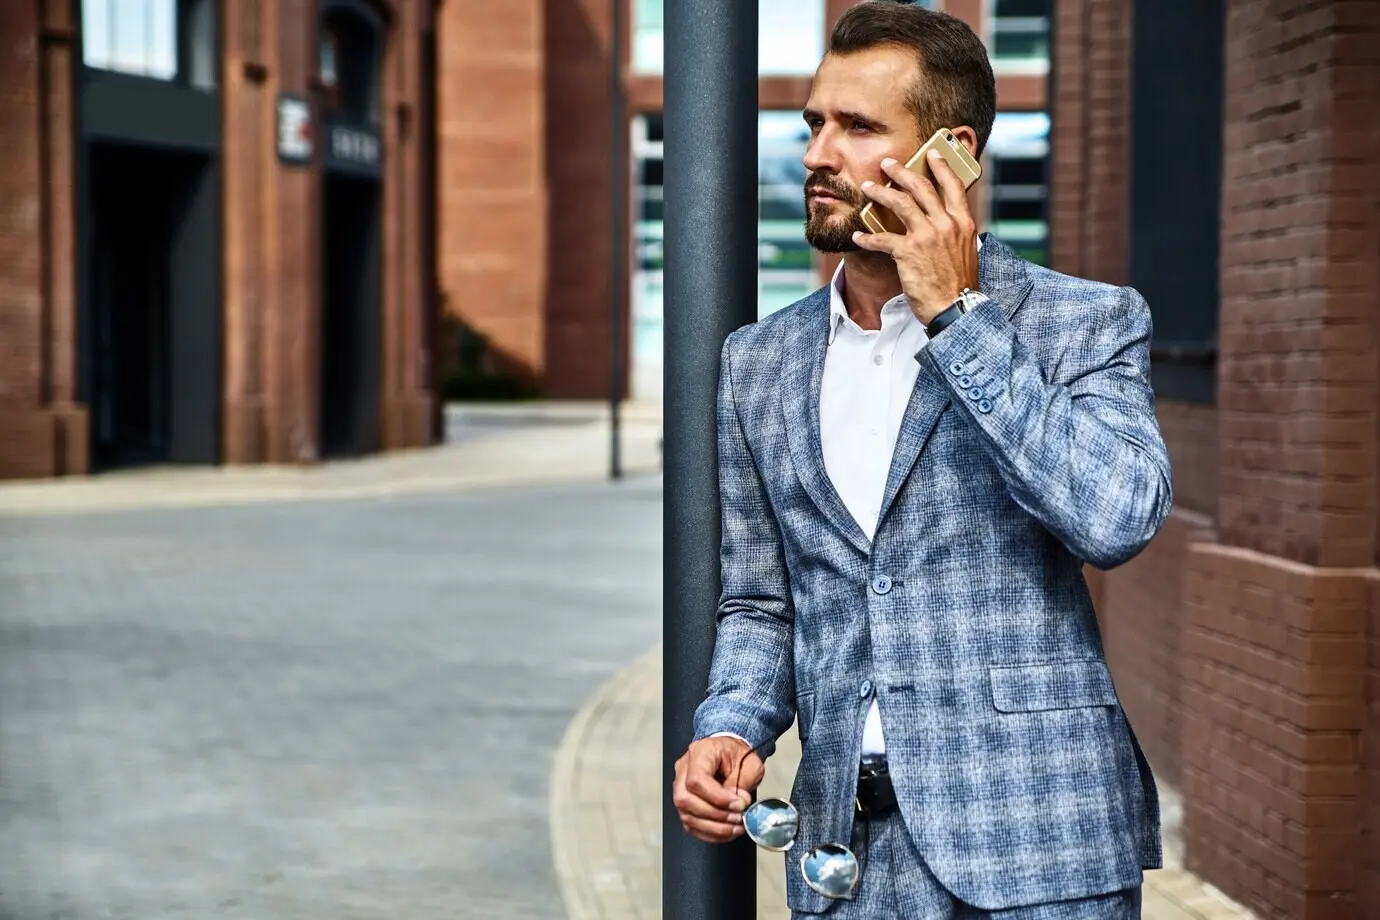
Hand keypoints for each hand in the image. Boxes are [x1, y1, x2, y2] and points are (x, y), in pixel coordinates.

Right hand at [672, 736, 765, 843]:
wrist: (731, 755)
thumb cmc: (738, 755)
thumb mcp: (749, 763)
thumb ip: (742, 783)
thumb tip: (736, 804)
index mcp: (700, 753)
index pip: (696, 780)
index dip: (717, 798)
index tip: (738, 804)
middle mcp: (684, 769)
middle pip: (685, 799)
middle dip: (715, 815)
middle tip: (738, 818)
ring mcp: (681, 787)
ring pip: (687, 815)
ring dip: (714, 827)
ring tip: (736, 827)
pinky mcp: (685, 804)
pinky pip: (691, 824)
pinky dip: (710, 833)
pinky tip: (726, 832)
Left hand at [852, 149, 979, 325]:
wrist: (956, 307)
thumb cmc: (958, 284)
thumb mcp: (965, 251)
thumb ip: (955, 232)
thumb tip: (943, 221)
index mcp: (963, 222)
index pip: (954, 185)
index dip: (941, 166)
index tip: (931, 153)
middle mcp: (946, 224)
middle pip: (921, 187)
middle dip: (901, 172)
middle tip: (887, 163)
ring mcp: (927, 236)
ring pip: (900, 203)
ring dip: (880, 193)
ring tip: (868, 187)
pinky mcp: (908, 252)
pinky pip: (882, 239)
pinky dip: (867, 238)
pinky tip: (858, 237)